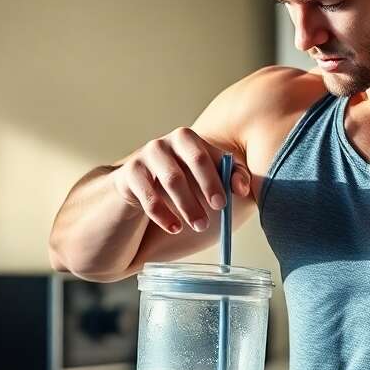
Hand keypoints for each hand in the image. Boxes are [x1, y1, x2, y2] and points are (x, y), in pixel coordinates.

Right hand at [111, 127, 250, 234]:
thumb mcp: (198, 186)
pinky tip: (175, 228)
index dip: (225, 173)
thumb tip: (242, 187)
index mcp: (186, 141)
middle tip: (219, 209)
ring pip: (173, 178)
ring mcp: (145, 156)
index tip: (235, 195)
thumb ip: (226, 181)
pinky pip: (148, 195)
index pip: (210, 152)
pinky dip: (164, 214)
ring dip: (190, 205)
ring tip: (200, 226)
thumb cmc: (170, 192)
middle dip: (210, 184)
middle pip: (194, 157)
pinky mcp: (127, 175)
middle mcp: (166, 143)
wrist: (127, 201)